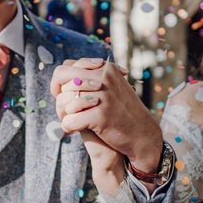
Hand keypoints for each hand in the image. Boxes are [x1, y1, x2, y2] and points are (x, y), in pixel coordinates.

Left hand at [51, 58, 163, 175]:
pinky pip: (69, 121)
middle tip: (63, 111)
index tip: (60, 93)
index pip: (68, 67)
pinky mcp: (101, 116)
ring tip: (70, 122)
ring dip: (63, 114)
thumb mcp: (112, 87)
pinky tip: (73, 131)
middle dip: (59, 97)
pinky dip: (68, 127)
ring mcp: (104, 96)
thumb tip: (65, 67)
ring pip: (64, 101)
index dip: (59, 81)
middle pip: (62, 81)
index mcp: (106, 69)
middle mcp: (105, 78)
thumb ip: (93, 77)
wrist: (143, 135)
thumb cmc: (123, 112)